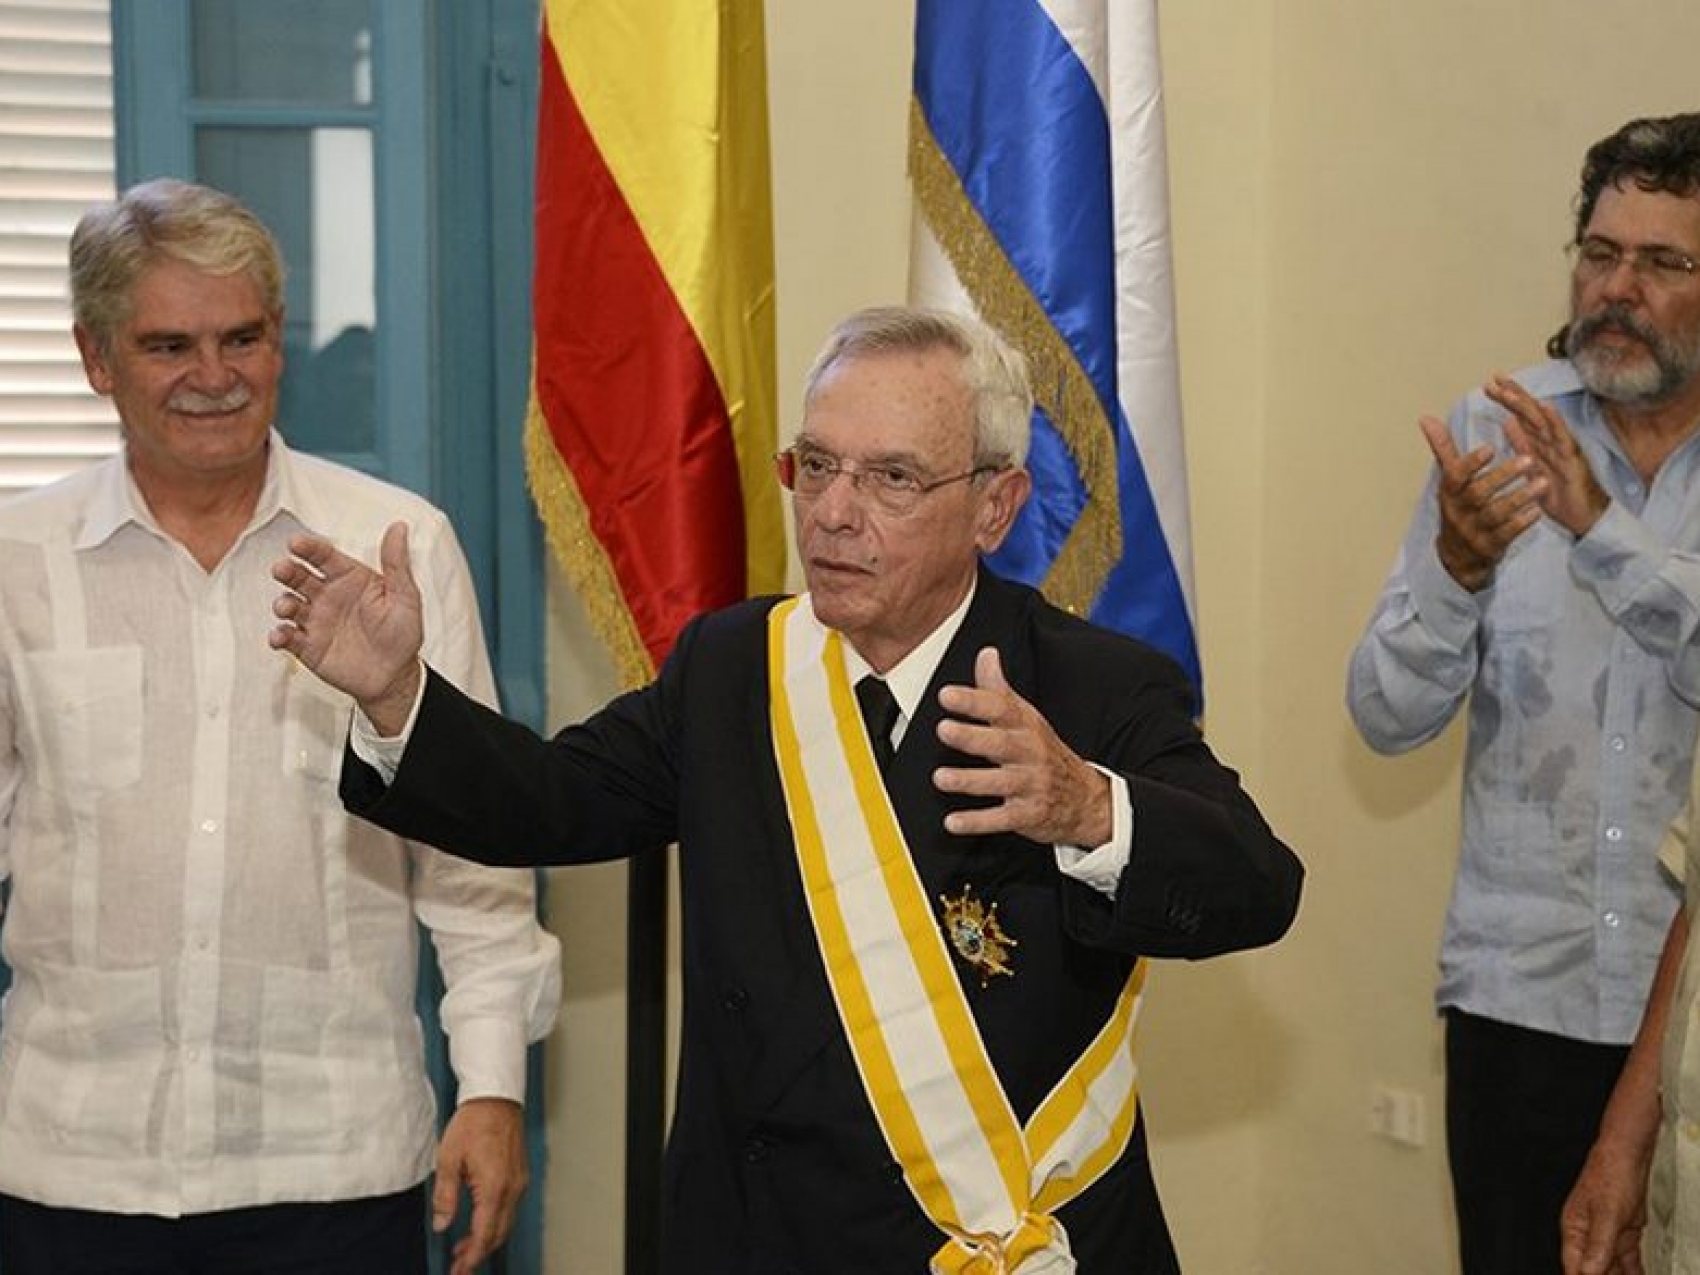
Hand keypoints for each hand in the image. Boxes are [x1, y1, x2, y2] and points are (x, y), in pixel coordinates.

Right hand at [269, 521, 423, 733]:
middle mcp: (327, 595)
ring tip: (287, 606)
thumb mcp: (404, 596)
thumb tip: (399, 526)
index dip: (309, 547)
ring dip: (282, 603)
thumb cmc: (402, 633)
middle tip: (281, 569)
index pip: (323, 556)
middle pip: (298, 576)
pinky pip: (286, 637)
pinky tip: (281, 636)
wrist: (395, 677)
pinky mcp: (307, 646)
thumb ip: (396, 563)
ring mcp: (315, 620)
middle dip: (286, 571)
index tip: (296, 543)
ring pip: (289, 604)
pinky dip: (278, 635)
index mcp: (349, 578)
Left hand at [434, 1097, 528, 1274]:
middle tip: (458, 1266)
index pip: (484, 1235)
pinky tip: (479, 1222)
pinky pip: (510, 1207)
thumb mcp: (449, 1159)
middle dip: (479, 1253)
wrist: (495, 1098)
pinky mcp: (519, 1175)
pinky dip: (495, 1222)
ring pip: (506, 1222)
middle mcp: (512, 1188)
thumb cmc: (473, 1123)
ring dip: (487, 1238)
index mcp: (495, 1188)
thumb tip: (442, 1224)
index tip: (459, 1271)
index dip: (471, 1257)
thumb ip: (445, 1196)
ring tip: (464, 1248)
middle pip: (499, 1234)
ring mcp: (519, 1181)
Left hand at [933, 647, 1110, 846]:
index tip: (948, 695)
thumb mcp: (1027, 719)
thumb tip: (986, 654)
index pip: (1001, 708)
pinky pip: (1001, 819)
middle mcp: (1030, 754)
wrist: (1087, 800)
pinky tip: (952, 822)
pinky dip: (977, 821)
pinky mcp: (1028, 815)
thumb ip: (999, 690)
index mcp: (1027, 727)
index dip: (975, 700)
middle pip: (1002, 743)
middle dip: (972, 737)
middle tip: (944, 729)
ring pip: (1000, 782)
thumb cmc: (1045, 755)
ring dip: (969, 780)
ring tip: (941, 778)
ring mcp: (1031, 785)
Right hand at [1418, 414, 1545, 590]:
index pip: (1456, 476)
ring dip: (1520, 497)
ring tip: (1542, 482)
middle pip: (1478, 493)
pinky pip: (1507, 534)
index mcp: (1450, 492)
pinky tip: (1538, 510)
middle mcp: (1459, 511)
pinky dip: (1522, 523)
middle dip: (1503, 477)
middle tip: (1528, 460)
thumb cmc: (1459, 507)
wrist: (1458, 555)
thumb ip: (1443, 449)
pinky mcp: (1490, 546)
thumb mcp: (1449, 480)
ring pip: (1496, 513)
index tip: (1490, 448)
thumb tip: (1426, 418)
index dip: (1471, 463)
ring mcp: (1474, 531)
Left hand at [1487, 372, 1609, 537]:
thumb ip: (1521, 444)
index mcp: (1539, 443)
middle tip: (1495, 378)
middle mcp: (1551, 441)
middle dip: (1513, 394)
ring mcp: (1562, 448)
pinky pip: (1562, 438)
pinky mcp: (1572, 460)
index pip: (1522, 415)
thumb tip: (1507, 423)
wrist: (1584, 517)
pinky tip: (1546, 407)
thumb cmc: (1559, 493)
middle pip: (1530, 412)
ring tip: (1510, 390)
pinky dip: (1554, 421)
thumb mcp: (1532, 467)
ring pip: (1543, 420)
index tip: (1490, 385)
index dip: (1508, 399)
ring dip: (1526, 404)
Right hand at [1560, 1139, 1649, 1274]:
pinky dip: (1632, 1273)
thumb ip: (1598, 1245)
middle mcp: (1588, 1234)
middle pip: (1593, 1269)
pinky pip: (1627, 1262)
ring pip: (1611, 1268)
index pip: (1574, 1266)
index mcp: (1574, 1229)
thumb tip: (1589, 1272)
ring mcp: (1607, 1235)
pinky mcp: (1623, 1234)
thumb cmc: (1611, 1174)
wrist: (1629, 1157)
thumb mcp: (1606, 1215)